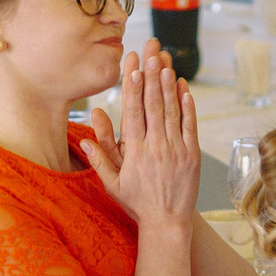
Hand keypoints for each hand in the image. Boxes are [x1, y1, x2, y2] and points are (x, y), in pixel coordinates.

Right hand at [78, 45, 198, 232]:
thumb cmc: (137, 202)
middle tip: (151, 53)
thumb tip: (82, 139)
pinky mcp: (192, 155)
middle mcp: (155, 147)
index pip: (132, 112)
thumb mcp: (112, 183)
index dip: (132, 87)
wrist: (167, 223)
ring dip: (169, 86)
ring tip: (166, 63)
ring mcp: (176, 150)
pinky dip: (188, 106)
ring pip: (172, 111)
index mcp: (135, 151)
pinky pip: (190, 126)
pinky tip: (184, 88)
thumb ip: (99, 159)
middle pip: (153, 105)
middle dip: (152, 76)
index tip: (132, 67)